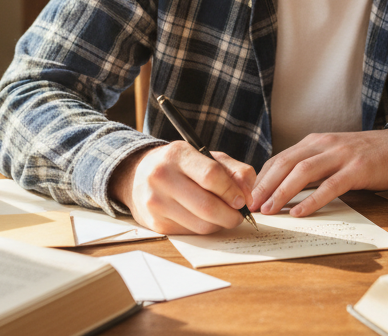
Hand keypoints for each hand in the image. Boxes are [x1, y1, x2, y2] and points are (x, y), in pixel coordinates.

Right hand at [108, 141, 255, 234]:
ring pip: (200, 224)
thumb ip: (235, 170)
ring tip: (224, 216)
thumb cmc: (181, 165)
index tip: (242, 199)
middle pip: (207, 206)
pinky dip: (204, 229)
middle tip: (239, 215)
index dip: (231, 191)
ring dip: (219, 224)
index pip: (211, 175)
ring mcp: (156, 202)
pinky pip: (190, 232)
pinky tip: (205, 219)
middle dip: (231, 215)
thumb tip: (248, 195)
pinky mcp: (155, 223)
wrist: (138, 175)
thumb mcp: (207, 157)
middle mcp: (162, 177)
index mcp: (177, 154)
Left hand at [251, 129, 387, 217]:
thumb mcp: (333, 154)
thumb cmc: (365, 155)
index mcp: (315, 141)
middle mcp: (324, 144)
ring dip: (282, 192)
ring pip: (303, 173)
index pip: (280, 159)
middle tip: (250, 206)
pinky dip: (313, 200)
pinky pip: (330, 186)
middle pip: (286, 164)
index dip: (262, 178)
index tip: (248, 196)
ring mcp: (341, 155)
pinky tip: (300, 212)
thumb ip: (311, 166)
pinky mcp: (357, 169)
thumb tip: (283, 188)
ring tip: (269, 210)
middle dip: (265, 186)